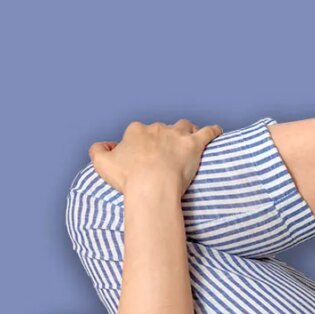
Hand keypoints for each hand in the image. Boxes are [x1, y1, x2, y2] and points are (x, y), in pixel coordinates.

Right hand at [88, 119, 222, 195]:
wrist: (151, 186)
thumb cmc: (128, 178)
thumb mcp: (101, 164)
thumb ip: (97, 151)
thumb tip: (103, 145)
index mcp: (136, 131)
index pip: (137, 132)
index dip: (139, 144)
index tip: (140, 157)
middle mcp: (156, 128)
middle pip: (160, 130)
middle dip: (161, 139)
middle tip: (162, 156)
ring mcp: (177, 135)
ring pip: (183, 126)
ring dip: (185, 131)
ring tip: (187, 138)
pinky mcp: (194, 144)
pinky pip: (207, 132)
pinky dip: (213, 131)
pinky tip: (217, 131)